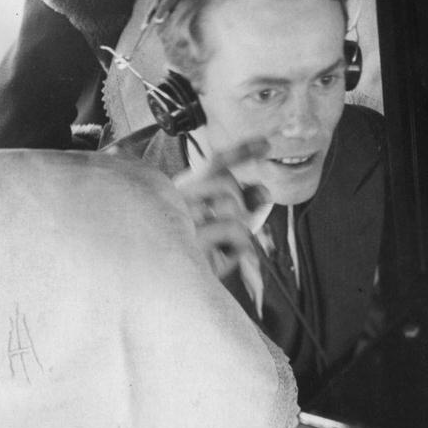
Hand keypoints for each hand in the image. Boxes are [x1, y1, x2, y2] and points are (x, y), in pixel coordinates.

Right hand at [174, 139, 269, 278]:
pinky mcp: (191, 244)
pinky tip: (221, 256)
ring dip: (239, 226)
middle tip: (234, 223)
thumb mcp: (218, 224)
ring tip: (221, 244)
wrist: (161, 283)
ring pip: (231, 206)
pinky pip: (237, 234)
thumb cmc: (193, 252)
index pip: (212, 165)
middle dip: (241, 201)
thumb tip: (264, 192)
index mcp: (181, 191)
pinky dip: (239, 246)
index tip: (266, 144)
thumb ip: (241, 204)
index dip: (241, 151)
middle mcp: (175, 200)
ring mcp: (180, 220)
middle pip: (225, 183)